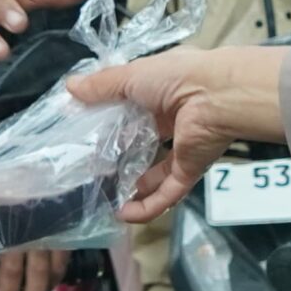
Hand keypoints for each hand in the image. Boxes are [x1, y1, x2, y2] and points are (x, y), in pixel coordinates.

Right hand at [68, 45, 290, 222]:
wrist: (219, 97)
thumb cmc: (177, 77)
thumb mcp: (131, 76)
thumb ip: (102, 85)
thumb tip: (71, 87)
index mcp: (163, 91)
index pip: (135, 109)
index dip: (114, 121)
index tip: (88, 135)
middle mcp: (174, 119)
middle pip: (145, 143)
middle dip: (121, 158)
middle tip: (92, 170)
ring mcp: (184, 147)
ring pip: (156, 174)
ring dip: (134, 188)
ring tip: (105, 199)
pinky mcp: (191, 169)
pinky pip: (168, 192)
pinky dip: (147, 207)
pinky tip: (123, 215)